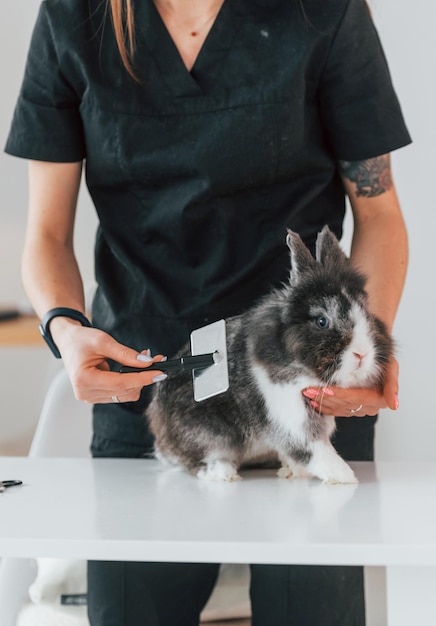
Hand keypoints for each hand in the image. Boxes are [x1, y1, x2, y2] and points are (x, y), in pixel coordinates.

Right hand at [52, 319, 166, 403]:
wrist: (68, 342)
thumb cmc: (81, 340)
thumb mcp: (103, 341)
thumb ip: (125, 354)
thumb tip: (147, 363)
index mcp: (84, 380)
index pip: (121, 383)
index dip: (143, 378)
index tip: (160, 372)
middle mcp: (86, 393)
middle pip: (126, 391)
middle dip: (143, 376)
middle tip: (156, 359)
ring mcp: (91, 397)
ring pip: (126, 394)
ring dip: (138, 380)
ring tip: (143, 361)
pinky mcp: (96, 396)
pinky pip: (120, 393)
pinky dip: (130, 382)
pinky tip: (132, 369)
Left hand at [302, 357, 399, 416]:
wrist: (375, 354)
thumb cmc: (383, 357)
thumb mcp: (391, 366)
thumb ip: (392, 384)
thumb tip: (394, 405)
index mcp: (379, 399)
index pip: (356, 398)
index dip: (340, 395)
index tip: (326, 390)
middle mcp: (369, 407)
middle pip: (344, 405)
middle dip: (325, 397)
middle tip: (308, 389)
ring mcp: (359, 409)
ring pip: (338, 409)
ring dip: (322, 402)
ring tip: (307, 393)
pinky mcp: (351, 408)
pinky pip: (336, 410)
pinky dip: (324, 406)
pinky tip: (312, 400)